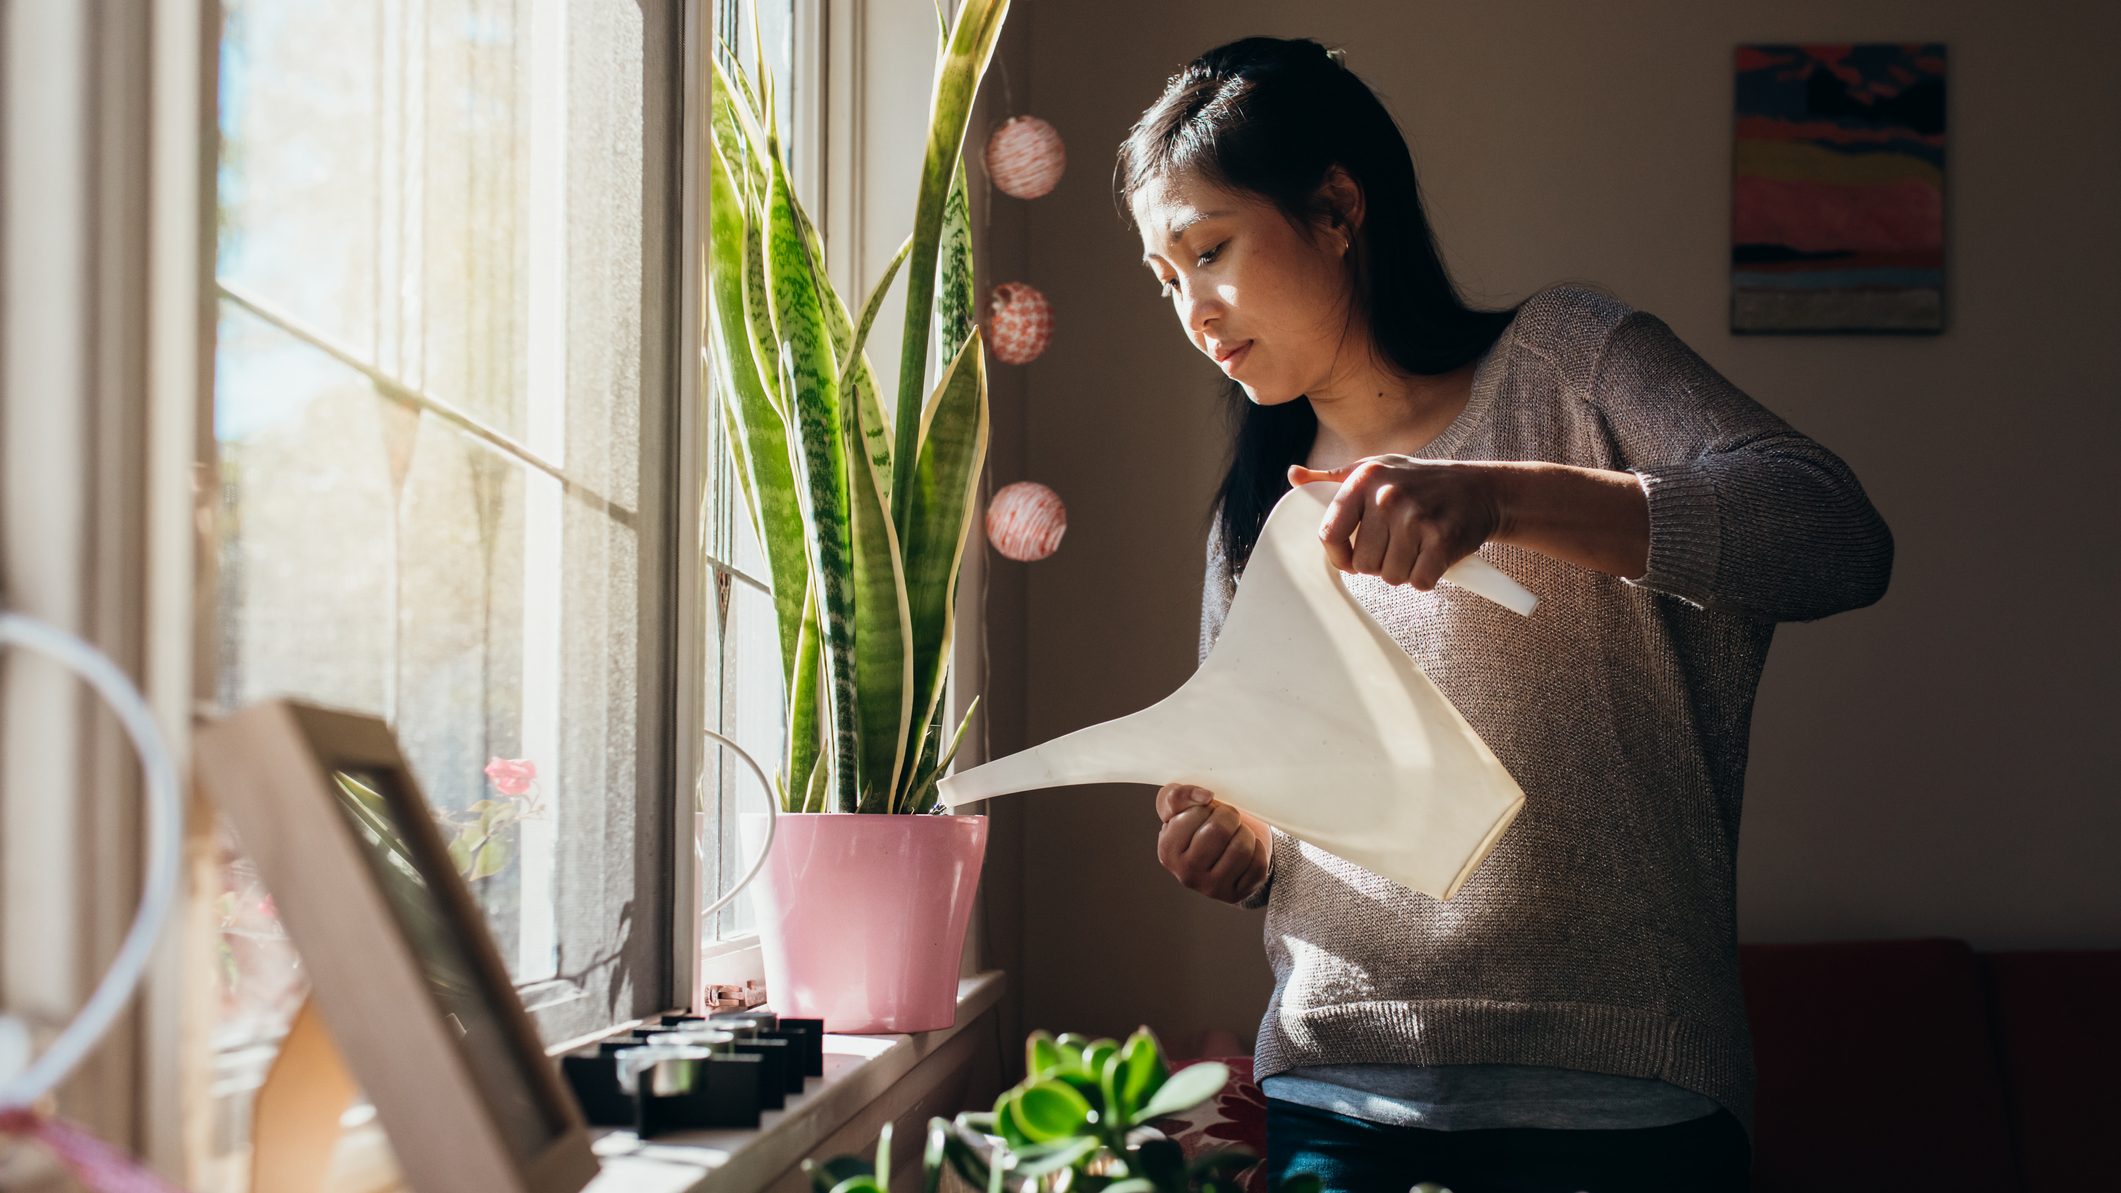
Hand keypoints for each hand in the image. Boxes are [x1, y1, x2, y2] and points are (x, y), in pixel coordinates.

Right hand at [1155, 783, 1271, 903]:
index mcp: (1168, 850)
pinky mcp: (1236, 894)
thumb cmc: (1200, 825)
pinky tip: (1248, 850)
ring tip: (1238, 833)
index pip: (1195, 813)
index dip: (1207, 805)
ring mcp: (1212, 888)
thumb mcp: (1180, 807)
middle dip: (1229, 816)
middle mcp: (1186, 874)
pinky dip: (1258, 851)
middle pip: (1219, 830)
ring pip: (1241, 848)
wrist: (1223, 850)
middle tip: (1228, 818)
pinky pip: (1258, 865)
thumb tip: (1204, 796)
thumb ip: (1177, 795)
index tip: (1207, 811)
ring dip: (1245, 833)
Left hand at [1287, 457, 1506, 588]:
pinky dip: (1427, 577)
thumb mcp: (1376, 469)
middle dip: (1379, 562)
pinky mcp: (1442, 541)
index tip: (1351, 558)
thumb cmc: (1421, 482)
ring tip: (1417, 546)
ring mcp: (1416, 518)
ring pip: (1390, 577)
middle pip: (1362, 564)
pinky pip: (1419, 582)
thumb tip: (1294, 476)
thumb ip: (1333, 478)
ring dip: (1404, 570)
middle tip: (1399, 543)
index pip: (1329, 535)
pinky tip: (1434, 555)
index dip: (1339, 556)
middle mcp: (1387, 496)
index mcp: (1365, 479)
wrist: (1481, 488)